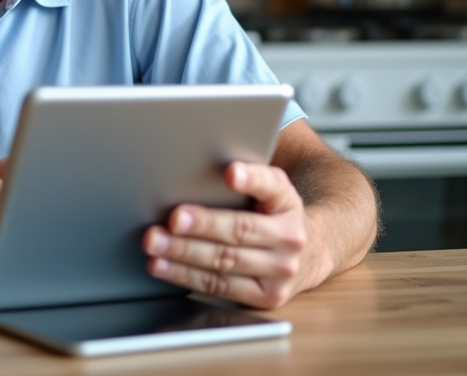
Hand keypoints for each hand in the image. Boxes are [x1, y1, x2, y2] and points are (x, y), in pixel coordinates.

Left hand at [142, 162, 311, 308]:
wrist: (310, 253)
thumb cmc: (273, 214)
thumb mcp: (270, 191)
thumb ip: (244, 179)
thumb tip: (194, 170)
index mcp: (287, 202)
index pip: (272, 186)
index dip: (251, 178)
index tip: (231, 172)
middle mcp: (290, 238)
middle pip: (240, 230)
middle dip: (202, 225)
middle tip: (172, 219)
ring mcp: (280, 272)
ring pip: (225, 262)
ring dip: (184, 254)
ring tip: (156, 244)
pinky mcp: (266, 297)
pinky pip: (218, 286)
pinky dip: (185, 276)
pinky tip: (163, 266)